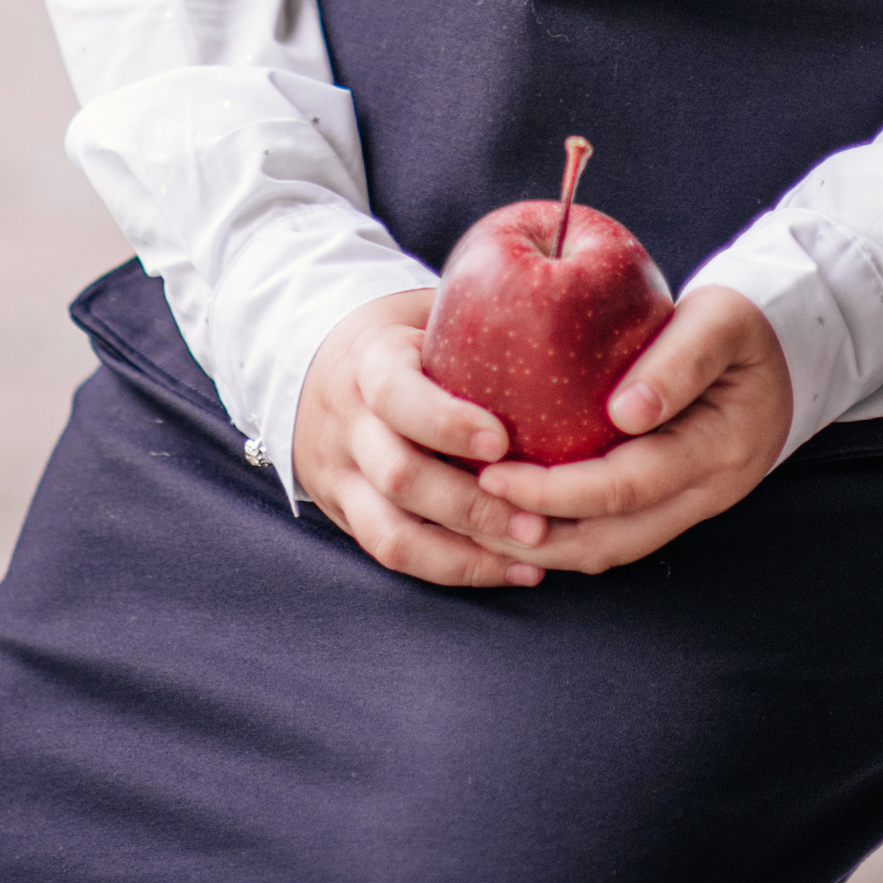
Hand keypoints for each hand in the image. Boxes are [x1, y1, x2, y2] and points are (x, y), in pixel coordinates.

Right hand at [292, 291, 552, 589]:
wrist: (314, 366)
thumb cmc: (403, 337)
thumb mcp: (425, 313)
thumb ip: (479, 319)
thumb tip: (568, 312)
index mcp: (368, 363)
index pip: (394, 394)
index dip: (446, 422)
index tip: (501, 442)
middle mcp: (348, 423)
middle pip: (398, 476)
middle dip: (471, 505)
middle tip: (537, 521)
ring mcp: (342, 476)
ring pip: (391, 533)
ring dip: (465, 554)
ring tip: (533, 557)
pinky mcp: (347, 514)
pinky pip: (393, 555)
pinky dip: (453, 569)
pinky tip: (510, 569)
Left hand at [473, 288, 793, 574]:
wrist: (784, 354)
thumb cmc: (743, 325)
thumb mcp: (722, 318)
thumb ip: (680, 359)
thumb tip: (625, 412)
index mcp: (720, 448)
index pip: (627, 486)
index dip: (556, 489)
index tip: (493, 473)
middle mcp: (707, 493)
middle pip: (612, 538)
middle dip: (536, 534)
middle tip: (469, 509)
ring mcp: (690, 508)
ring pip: (609, 550)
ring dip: (544, 547)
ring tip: (479, 524)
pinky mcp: (670, 507)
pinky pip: (611, 536)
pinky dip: (562, 535)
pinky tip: (516, 515)